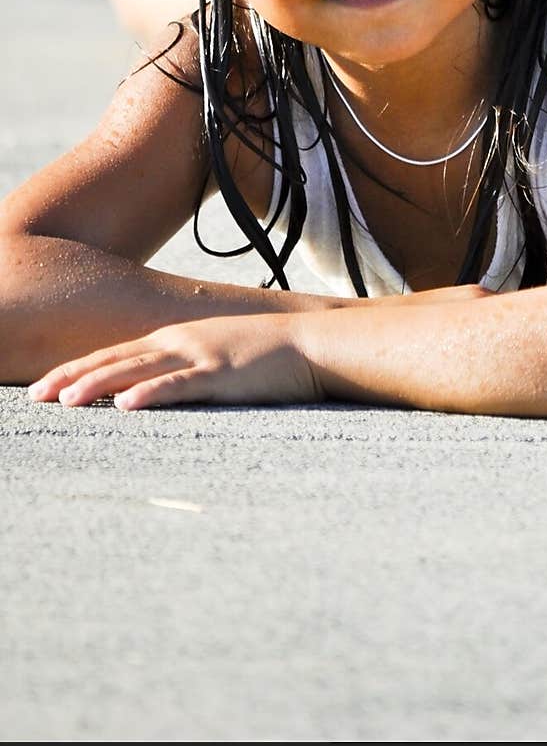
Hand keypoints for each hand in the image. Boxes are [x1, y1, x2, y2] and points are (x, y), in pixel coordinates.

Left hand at [27, 314, 323, 410]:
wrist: (310, 342)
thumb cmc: (266, 355)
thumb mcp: (217, 354)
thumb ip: (186, 367)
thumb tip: (156, 387)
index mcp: (176, 339)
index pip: (115, 355)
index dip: (77, 369)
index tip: (46, 386)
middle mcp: (179, 342)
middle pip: (115, 360)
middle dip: (72, 378)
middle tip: (36, 398)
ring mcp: (199, 356)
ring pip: (138, 371)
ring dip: (99, 385)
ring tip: (65, 402)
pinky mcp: (221, 374)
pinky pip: (179, 386)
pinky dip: (151, 394)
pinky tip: (126, 405)